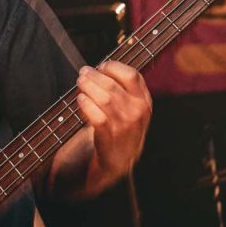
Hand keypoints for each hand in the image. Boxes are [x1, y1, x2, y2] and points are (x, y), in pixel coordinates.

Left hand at [75, 62, 152, 187]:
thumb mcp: (134, 109)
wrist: (120, 159)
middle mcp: (137, 112)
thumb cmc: (123, 129)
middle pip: (113, 85)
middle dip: (95, 76)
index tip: (102, 66)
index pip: (133, 76)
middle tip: (84, 73)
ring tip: (80, 83)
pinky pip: (96, 115)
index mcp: (145, 102)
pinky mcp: (109, 135)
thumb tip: (102, 69)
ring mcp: (124, 124)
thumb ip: (125, 90)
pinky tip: (81, 100)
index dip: (114, 67)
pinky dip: (86, 104)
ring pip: (104, 98)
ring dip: (88, 87)